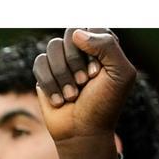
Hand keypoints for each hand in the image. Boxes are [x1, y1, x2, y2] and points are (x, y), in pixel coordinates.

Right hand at [33, 29, 135, 158]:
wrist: (82, 131)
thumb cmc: (105, 104)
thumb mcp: (120, 73)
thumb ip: (107, 45)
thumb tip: (76, 33)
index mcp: (103, 45)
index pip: (90, 27)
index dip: (92, 48)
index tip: (98, 72)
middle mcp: (81, 50)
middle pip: (69, 35)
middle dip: (75, 62)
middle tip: (85, 82)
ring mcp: (61, 61)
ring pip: (52, 48)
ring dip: (62, 75)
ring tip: (72, 94)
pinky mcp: (43, 74)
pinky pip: (39, 64)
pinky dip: (49, 83)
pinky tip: (58, 100)